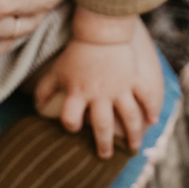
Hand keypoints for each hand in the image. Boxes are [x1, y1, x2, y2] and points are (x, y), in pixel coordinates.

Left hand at [35, 19, 162, 157]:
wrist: (99, 32)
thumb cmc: (76, 53)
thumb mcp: (57, 71)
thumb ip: (45, 89)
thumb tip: (35, 108)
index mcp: (78, 92)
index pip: (70, 118)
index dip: (71, 125)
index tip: (75, 128)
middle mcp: (99, 94)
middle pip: (102, 126)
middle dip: (104, 144)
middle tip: (105, 155)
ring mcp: (119, 87)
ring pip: (129, 118)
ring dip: (132, 134)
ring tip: (134, 147)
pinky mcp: (133, 79)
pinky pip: (145, 97)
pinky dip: (151, 109)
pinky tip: (153, 120)